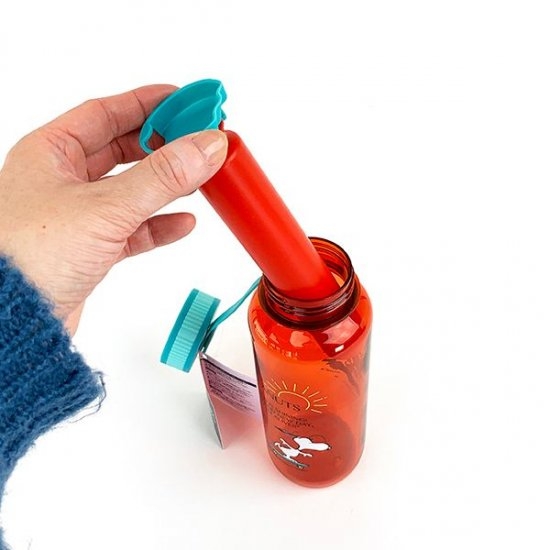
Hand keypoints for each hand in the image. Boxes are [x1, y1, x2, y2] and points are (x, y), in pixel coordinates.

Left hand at [0, 85, 227, 332]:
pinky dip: (159, 225)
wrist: (14, 321)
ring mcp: (77, 215)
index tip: (187, 100)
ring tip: (200, 177)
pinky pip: (133, 228)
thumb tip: (205, 146)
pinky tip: (183, 223)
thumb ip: (162, 177)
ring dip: (166, 185)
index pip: (107, 113)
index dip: (149, 103)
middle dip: (163, 144)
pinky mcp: (90, 249)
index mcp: (51, 153)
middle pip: (123, 149)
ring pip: (132, 190)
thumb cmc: (29, 257)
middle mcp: (62, 180)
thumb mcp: (106, 207)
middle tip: (200, 139)